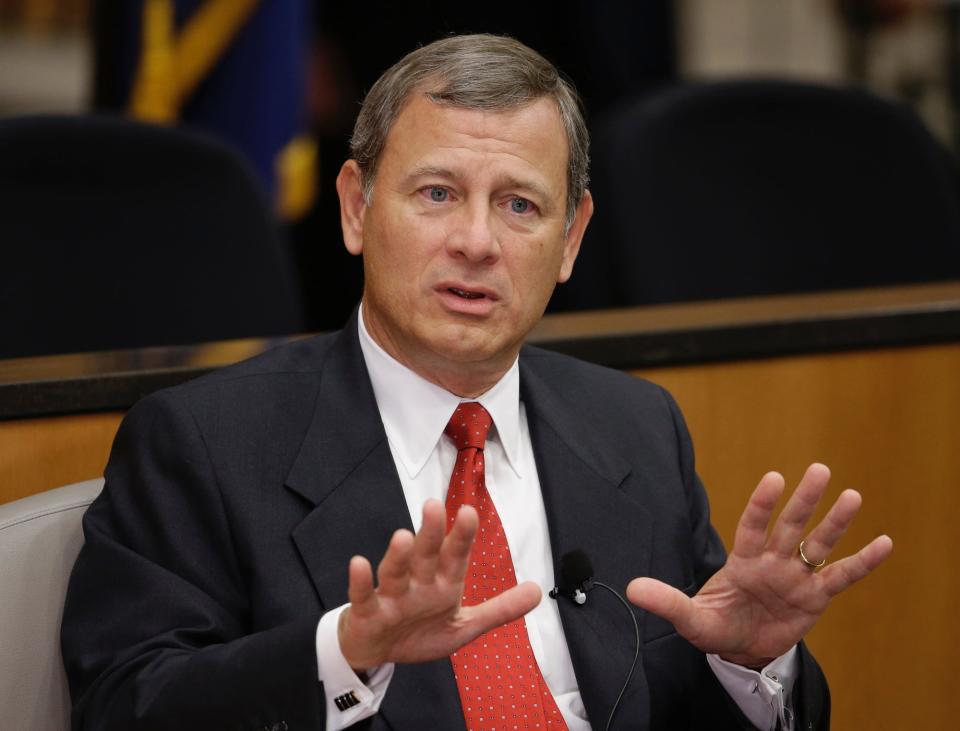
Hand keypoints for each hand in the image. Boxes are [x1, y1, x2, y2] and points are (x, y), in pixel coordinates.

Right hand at [337, 498, 540, 671]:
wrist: (378, 652)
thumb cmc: (420, 631)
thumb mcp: (464, 626)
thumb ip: (500, 609)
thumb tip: (538, 591)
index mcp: (442, 583)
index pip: (456, 556)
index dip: (462, 536)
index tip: (470, 512)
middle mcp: (418, 582)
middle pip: (426, 555)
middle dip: (431, 534)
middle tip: (434, 506)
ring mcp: (391, 595)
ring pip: (395, 571)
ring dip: (398, 555)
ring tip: (403, 536)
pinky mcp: (368, 612)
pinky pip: (363, 595)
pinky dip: (359, 581)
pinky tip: (358, 563)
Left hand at [626, 463, 892, 667]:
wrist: (740, 648)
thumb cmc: (715, 625)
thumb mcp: (689, 618)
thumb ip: (667, 601)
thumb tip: (632, 589)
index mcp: (742, 561)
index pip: (752, 526)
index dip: (762, 504)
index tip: (774, 477)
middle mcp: (772, 561)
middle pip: (790, 526)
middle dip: (804, 500)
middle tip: (820, 469)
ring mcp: (796, 577)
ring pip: (818, 544)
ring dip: (835, 522)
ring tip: (853, 495)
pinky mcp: (815, 597)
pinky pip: (841, 577)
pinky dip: (862, 562)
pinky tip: (884, 542)